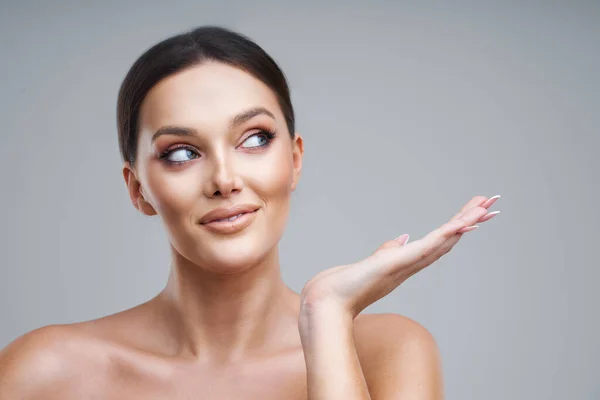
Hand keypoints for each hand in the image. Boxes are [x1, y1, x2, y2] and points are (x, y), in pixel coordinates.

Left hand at [299, 195, 500, 318]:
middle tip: (493, 204)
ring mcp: (407, 264)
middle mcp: (412, 265)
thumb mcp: (373, 262)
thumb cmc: (347, 286)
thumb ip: (389, 251)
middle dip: (471, 222)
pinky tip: (462, 223)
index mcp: (407, 263)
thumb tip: (400, 239)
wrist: (329, 302)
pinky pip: (427, 246)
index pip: (439, 242)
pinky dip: (446, 235)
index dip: (459, 229)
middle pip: (449, 239)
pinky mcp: (398, 263)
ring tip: (487, 207)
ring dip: (466, 224)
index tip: (474, 214)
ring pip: (444, 240)